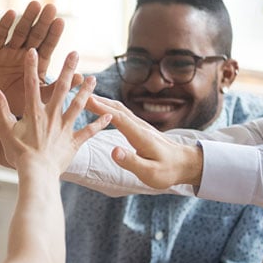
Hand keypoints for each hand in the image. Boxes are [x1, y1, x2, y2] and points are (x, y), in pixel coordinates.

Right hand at [0, 2, 64, 115]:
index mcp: (37, 64)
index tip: (60, 21)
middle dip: (42, 21)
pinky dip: (3, 26)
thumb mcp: (39, 97)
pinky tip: (12, 13)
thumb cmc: (18, 106)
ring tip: (34, 5)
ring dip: (26, 19)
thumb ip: (58, 87)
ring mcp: (7, 52)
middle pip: (34, 35)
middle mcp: (23, 55)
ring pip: (18, 32)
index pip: (47, 46)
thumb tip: (82, 77)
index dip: (53, 34)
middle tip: (50, 7)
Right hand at [0, 49, 108, 172]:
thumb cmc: (19, 154)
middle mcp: (52, 116)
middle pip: (61, 89)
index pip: (32, 85)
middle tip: (75, 53)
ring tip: (93, 78)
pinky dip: (99, 124)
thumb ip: (0, 108)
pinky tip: (109, 116)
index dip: (31, 67)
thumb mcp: (5, 130)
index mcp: (34, 112)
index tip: (33, 51)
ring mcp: (64, 128)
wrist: (37, 173)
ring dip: (86, 91)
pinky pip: (88, 131)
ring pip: (78, 105)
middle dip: (68, 69)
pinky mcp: (73, 142)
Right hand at [86, 95, 204, 187]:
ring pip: (118, 108)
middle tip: (78, 90)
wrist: (185, 164)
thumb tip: (114, 151)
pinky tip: (99, 105)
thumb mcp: (150, 173)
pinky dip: (108, 106)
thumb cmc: (168, 171)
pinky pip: (121, 113)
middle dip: (97, 99)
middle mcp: (139, 126)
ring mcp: (140, 125)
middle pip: (116, 108)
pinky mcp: (139, 127)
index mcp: (140, 136)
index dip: (101, 108)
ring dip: (101, 100)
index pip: (117, 118)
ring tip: (83, 94)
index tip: (84, 99)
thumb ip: (131, 162)